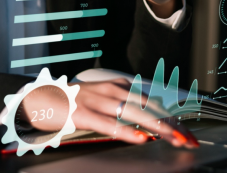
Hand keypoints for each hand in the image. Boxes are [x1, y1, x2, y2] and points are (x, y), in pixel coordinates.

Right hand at [20, 79, 198, 147]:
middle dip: (172, 124)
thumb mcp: (104, 99)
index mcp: (120, 86)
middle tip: (188, 140)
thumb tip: (151, 123)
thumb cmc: (74, 101)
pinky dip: (126, 131)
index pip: (154, 102)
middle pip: (149, 107)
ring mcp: (97, 100)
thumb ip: (125, 107)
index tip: (188, 134)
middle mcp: (111, 90)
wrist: (38, 96)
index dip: (173, 118)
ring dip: (157, 127)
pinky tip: (140, 139)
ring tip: (173, 139)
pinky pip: (109, 124)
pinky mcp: (82, 113)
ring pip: (134, 113)